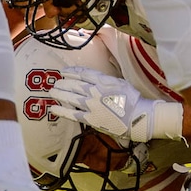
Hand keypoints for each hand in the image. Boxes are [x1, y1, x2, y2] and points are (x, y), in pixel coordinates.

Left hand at [49, 66, 182, 141]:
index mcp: (104, 81)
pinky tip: (53, 108)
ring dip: (60, 93)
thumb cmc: (133, 100)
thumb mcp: (120, 83)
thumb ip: (106, 80)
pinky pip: (73, 114)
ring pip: (71, 97)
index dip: (72, 72)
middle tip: (55, 82)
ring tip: (52, 91)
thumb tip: (96, 78)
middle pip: (74, 84)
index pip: (83, 74)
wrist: (138, 117)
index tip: (64, 71)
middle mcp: (95, 91)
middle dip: (63, 83)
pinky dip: (62, 110)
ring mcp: (92, 105)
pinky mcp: (91, 118)